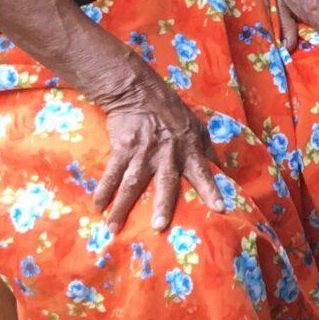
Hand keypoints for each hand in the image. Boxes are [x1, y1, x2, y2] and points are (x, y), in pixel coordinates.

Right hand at [93, 66, 230, 233]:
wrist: (139, 91)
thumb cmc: (171, 111)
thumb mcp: (196, 126)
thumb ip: (206, 150)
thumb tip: (221, 170)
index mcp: (189, 148)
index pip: (204, 172)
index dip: (211, 190)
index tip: (219, 209)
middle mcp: (168, 152)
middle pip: (165, 182)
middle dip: (163, 204)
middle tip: (159, 226)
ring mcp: (143, 150)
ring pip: (132, 183)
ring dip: (122, 206)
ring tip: (114, 228)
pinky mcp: (123, 147)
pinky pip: (112, 172)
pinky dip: (103, 190)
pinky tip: (97, 206)